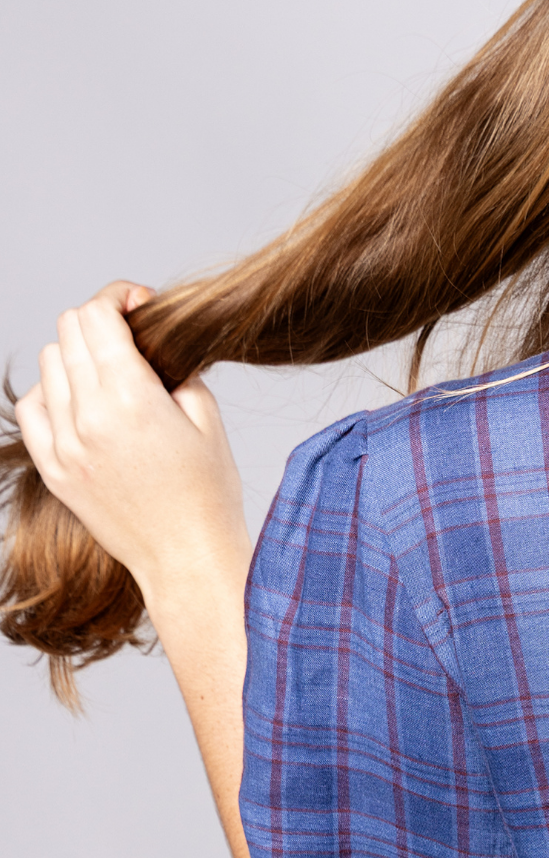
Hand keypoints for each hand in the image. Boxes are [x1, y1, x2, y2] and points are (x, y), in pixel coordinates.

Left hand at [14, 282, 248, 604]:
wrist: (186, 559)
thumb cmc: (208, 496)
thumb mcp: (207, 421)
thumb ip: (177, 372)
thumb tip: (156, 345)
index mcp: (132, 399)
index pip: (98, 315)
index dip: (118, 297)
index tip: (137, 305)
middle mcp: (89, 416)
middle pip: (70, 331)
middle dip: (100, 323)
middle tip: (127, 338)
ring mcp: (65, 444)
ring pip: (50, 364)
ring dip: (77, 357)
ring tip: (108, 378)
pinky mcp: (54, 468)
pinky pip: (32, 408)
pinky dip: (53, 395)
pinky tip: (81, 406)